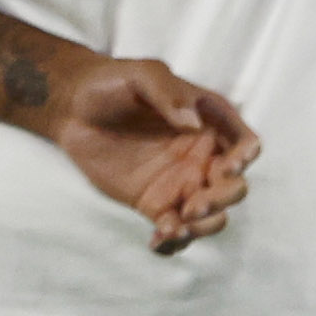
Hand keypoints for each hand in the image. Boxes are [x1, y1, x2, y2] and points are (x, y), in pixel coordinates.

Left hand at [44, 57, 260, 254]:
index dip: (245, 158)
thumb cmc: (111, 83)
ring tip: (177, 226)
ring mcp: (181, 182)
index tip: (229, 167)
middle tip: (195, 204)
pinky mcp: (156, 203)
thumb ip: (169, 93)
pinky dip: (174, 241)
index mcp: (209, 121)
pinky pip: (176, 228)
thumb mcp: (142, 75)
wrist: (71, 109)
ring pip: (211, 214)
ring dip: (204, 225)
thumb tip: (193, 121)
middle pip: (233, 186)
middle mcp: (203, 155)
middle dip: (223, 199)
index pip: (243, 143)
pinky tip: (157, 240)